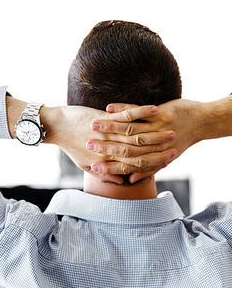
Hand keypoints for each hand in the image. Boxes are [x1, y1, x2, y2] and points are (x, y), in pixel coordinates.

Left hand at [41, 104, 176, 183]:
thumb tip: (120, 182)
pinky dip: (141, 112)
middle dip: (160, 148)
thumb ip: (103, 173)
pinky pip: (126, 115)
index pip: (134, 166)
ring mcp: (106, 134)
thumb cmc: (70, 145)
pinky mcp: (103, 118)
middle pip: (140, 151)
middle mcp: (108, 150)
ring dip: (156, 131)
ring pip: (136, 135)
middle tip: (175, 144)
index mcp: (105, 163)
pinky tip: (154, 109)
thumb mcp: (84, 164)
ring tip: (170, 128)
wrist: (56, 127)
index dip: (153, 163)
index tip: (168, 160)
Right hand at [89, 99, 203, 182]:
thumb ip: (144, 171)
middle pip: (124, 148)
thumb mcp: (161, 159)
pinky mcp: (160, 114)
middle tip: (88, 145)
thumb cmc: (178, 141)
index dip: (109, 166)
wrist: (200, 123)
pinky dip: (122, 109)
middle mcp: (153, 145)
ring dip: (109, 127)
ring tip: (93, 124)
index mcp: (151, 157)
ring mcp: (156, 129)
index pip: (125, 165)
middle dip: (104, 147)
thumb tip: (128, 181)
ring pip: (128, 129)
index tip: (93, 166)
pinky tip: (108, 107)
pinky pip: (137, 111)